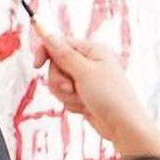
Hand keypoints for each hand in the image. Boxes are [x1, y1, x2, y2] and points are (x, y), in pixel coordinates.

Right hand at [31, 30, 159, 159]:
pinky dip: (70, 102)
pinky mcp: (83, 93)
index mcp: (92, 50)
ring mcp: (85, 78)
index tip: (36, 66)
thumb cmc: (109, 96)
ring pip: (57, 82)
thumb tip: (47, 33)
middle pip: (55, 65)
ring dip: (65, 94)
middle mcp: (89, 61)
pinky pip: (64, 95)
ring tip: (81, 100)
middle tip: (72, 89)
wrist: (122, 125)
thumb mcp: (84, 72)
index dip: (45, 53)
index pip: (59, 43)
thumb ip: (63, 54)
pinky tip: (84, 107)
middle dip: (59, 80)